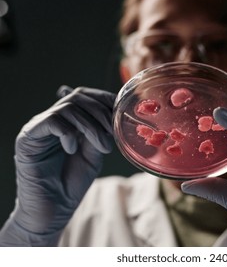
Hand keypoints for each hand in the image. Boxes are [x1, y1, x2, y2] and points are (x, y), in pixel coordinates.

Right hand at [0, 86, 115, 245]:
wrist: (52, 210)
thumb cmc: (72, 183)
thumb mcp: (94, 153)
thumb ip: (100, 132)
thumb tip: (113, 114)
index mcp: (68, 121)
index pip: (85, 96)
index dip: (105, 99)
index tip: (120, 114)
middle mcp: (52, 120)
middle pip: (78, 97)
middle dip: (101, 113)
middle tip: (112, 134)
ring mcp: (39, 128)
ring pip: (68, 108)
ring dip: (91, 126)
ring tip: (102, 147)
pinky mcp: (27, 139)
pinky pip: (52, 121)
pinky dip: (68, 133)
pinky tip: (72, 150)